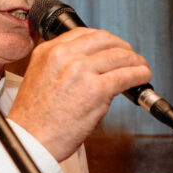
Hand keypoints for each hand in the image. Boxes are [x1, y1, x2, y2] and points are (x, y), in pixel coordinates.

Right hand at [8, 28, 150, 161]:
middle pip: (105, 39)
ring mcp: (80, 70)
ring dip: (135, 61)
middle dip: (122, 47)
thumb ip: (61, 65)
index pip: (84, 33)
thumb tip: (92, 64)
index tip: (112, 47)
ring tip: (141, 68)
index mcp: (48, 51)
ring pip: (119, 55)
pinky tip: (143, 77)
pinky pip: (127, 75)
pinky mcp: (96, 89)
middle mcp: (63, 56)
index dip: (104, 39)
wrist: (30, 140)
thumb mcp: (39, 77)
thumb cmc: (33, 118)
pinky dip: (140, 74)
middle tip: (130, 57)